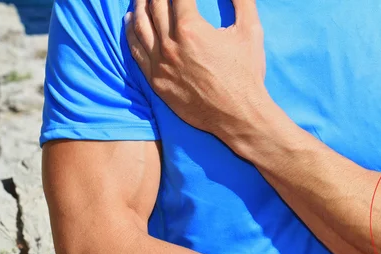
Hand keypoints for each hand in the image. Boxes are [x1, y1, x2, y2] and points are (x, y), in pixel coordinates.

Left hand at [125, 0, 268, 137]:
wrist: (239, 115)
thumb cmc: (247, 74)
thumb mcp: (250, 31)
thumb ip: (243, 1)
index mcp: (191, 28)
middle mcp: (170, 44)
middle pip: (154, 6)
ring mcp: (160, 64)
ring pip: (140, 26)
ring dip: (139, 5)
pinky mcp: (156, 81)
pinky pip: (136, 51)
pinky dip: (130, 32)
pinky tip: (130, 20)